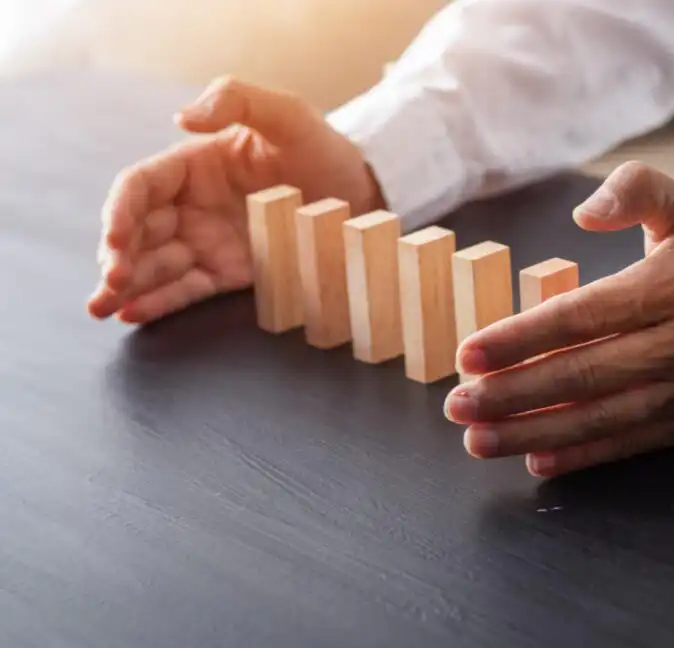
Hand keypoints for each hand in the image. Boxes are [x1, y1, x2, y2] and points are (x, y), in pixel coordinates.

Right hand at [88, 76, 382, 323]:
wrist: (362, 192)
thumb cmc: (322, 148)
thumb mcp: (286, 113)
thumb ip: (235, 100)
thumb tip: (181, 119)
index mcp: (193, 165)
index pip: (140, 187)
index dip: (121, 212)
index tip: (116, 239)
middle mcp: (192, 204)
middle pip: (138, 230)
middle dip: (117, 257)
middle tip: (110, 284)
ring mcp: (208, 241)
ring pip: (155, 264)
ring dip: (126, 286)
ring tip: (103, 307)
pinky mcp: (230, 272)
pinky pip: (188, 288)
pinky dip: (160, 302)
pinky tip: (133, 314)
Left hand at [443, 162, 673, 477]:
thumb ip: (637, 189)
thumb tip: (583, 213)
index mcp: (670, 289)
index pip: (582, 316)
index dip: (522, 338)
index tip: (470, 353)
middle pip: (583, 373)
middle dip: (514, 393)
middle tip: (458, 405)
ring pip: (600, 417)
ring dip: (535, 432)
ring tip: (480, 440)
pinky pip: (632, 444)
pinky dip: (585, 456)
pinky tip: (539, 461)